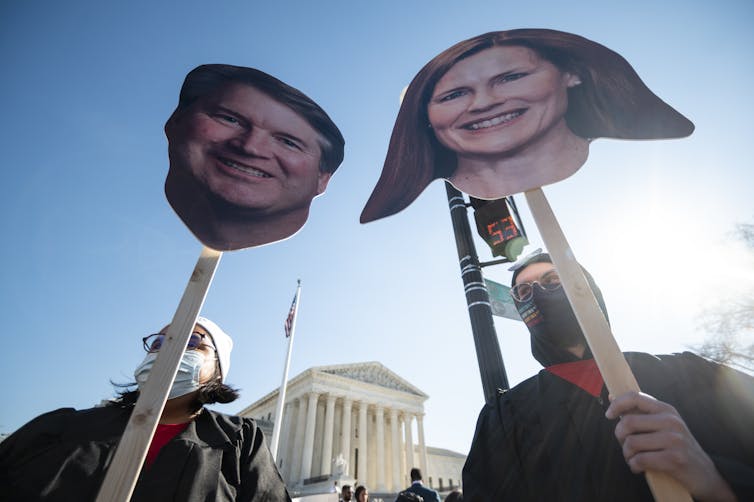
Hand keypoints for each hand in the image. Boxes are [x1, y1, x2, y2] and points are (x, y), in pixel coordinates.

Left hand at [605, 391, 735, 501]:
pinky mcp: (674, 459)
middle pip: (628, 422)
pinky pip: (640, 460)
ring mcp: (674, 440)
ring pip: (631, 443)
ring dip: (627, 454)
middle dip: (620, 437)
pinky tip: (639, 468)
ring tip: (633, 459)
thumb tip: (611, 397)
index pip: (634, 397)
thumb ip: (640, 412)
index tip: (609, 415)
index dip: (617, 404)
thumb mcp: (663, 425)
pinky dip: (634, 466)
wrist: (706, 474)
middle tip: (626, 446)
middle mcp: (671, 421)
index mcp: (666, 410)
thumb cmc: (677, 448)